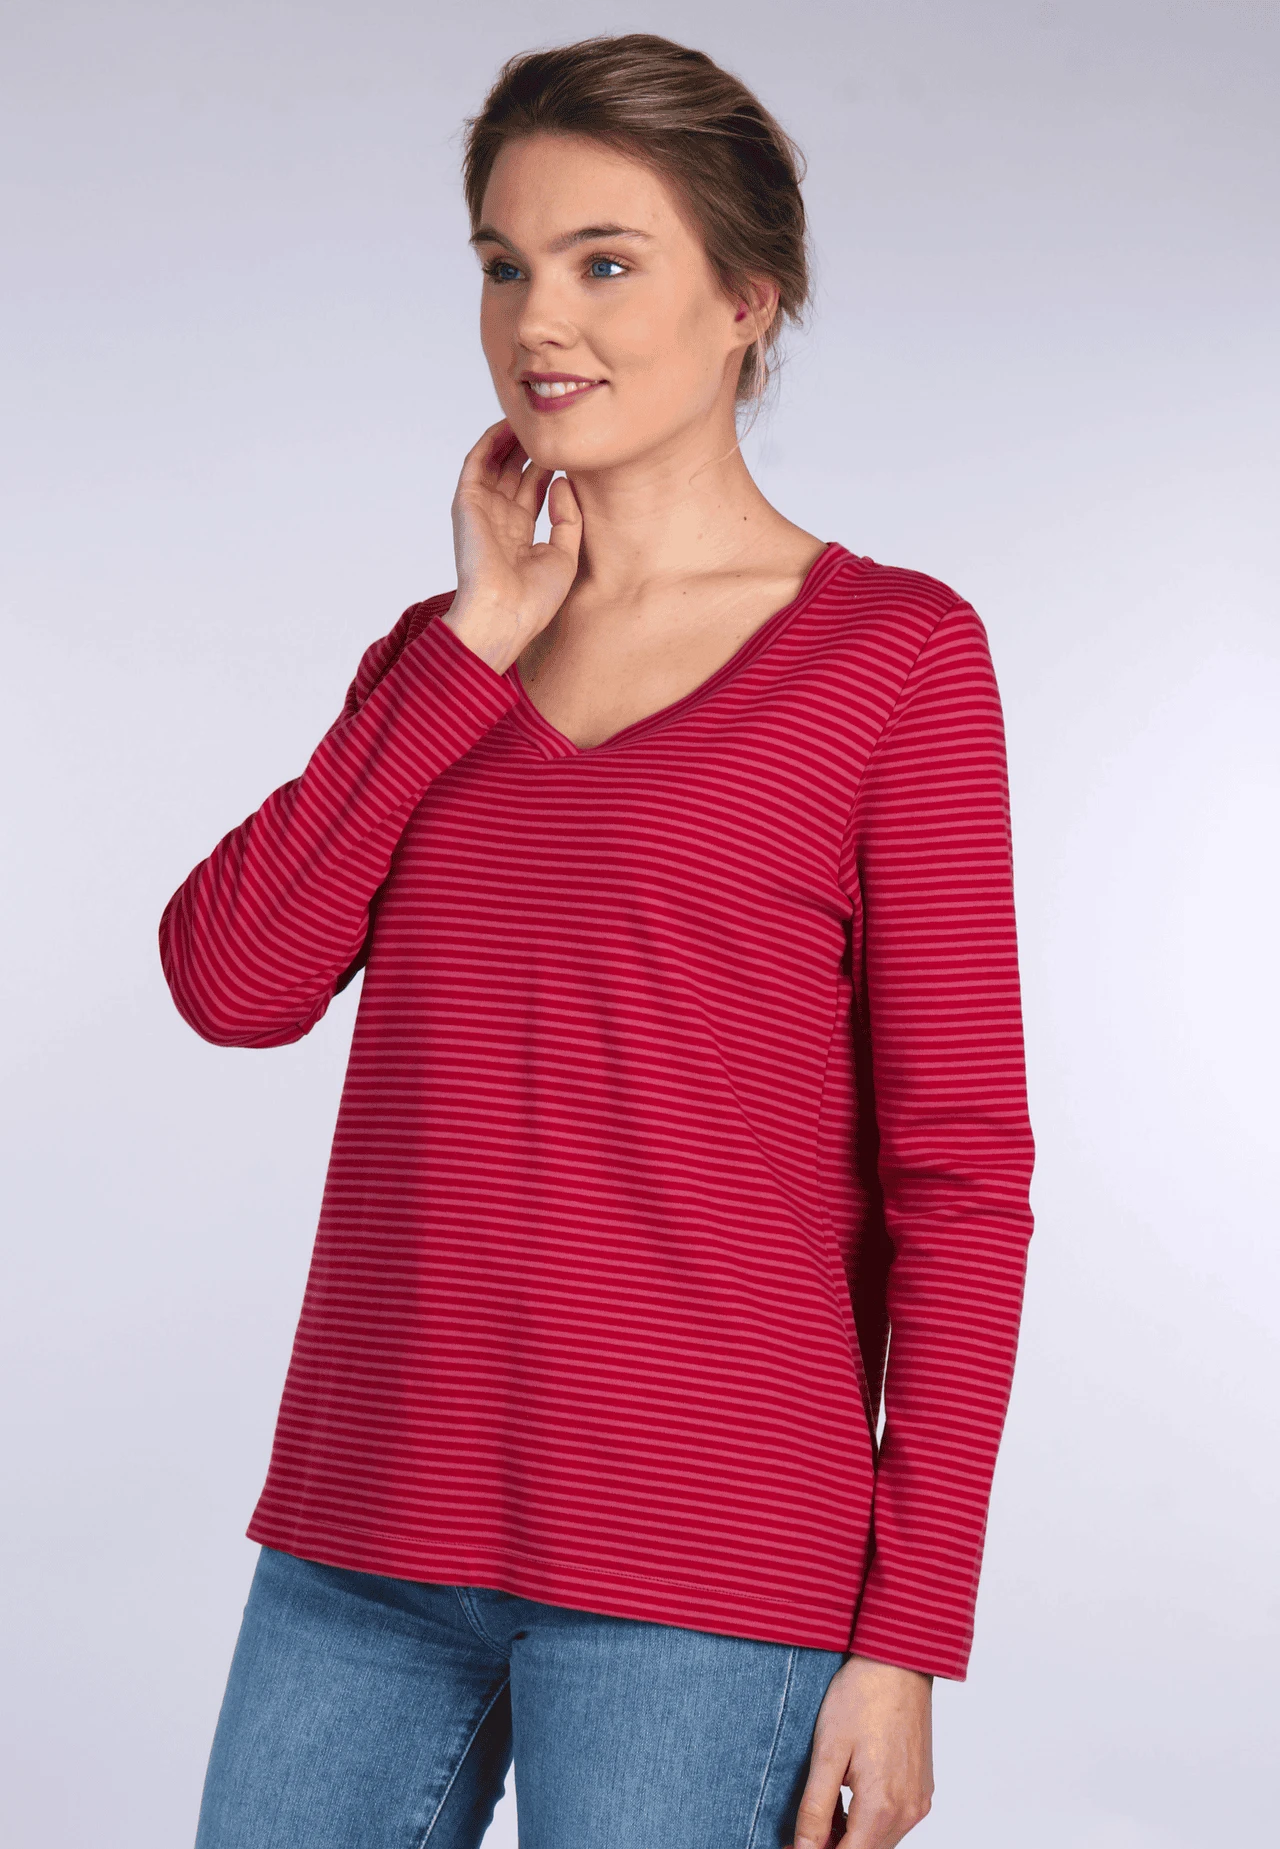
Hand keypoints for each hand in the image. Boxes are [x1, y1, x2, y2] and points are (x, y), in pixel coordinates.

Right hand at [443, 417, 582, 671]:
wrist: (504, 614)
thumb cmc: (533, 599)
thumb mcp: (564, 556)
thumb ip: (568, 518)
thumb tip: (562, 481)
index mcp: (520, 536)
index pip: (533, 491)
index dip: (549, 467)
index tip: (569, 448)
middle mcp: (500, 520)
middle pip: (515, 473)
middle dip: (531, 449)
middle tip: (550, 426)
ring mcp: (482, 511)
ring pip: (496, 463)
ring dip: (512, 440)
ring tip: (532, 418)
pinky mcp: (468, 503)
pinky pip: (477, 463)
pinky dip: (490, 441)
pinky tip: (509, 425)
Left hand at [789, 1655, 933, 1848]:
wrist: (899, 1661)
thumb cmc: (862, 1696)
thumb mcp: (827, 1751)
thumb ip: (816, 1807)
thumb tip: (803, 1847)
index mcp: (882, 1807)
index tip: (788, 1845)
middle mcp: (907, 1811)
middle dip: (832, 1846)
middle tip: (800, 1830)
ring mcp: (919, 1800)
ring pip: (881, 1840)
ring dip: (850, 1836)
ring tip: (822, 1811)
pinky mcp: (922, 1788)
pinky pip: (894, 1821)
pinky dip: (869, 1821)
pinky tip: (848, 1800)